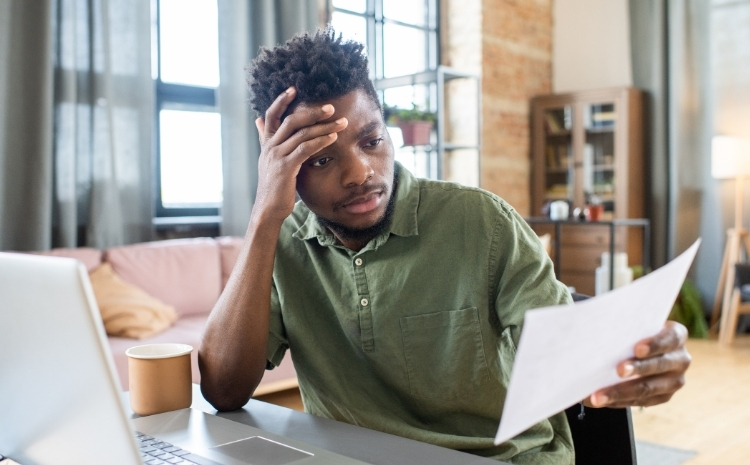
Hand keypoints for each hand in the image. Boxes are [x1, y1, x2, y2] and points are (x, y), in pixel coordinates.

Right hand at [252, 87, 347, 223]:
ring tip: (341, 122)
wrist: (268, 208)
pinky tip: (333, 138)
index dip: (281, 100)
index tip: (294, 88)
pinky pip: (305, 149)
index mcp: (267, 143)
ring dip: (324, 126)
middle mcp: (270, 147)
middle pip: (291, 121)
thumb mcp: (268, 159)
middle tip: (331, 108)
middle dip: (313, 112)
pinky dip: (320, 141)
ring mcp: (277, 156)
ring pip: (302, 134)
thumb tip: (258, 120)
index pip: (271, 115)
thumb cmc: (274, 185)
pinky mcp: (286, 168)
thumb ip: (266, 138)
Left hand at [587, 321, 690, 407]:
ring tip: (598, 396)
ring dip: (621, 392)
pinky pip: (641, 401)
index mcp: (676, 335)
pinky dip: (619, 401)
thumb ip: (624, 328)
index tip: (637, 349)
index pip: (670, 338)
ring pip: (648, 388)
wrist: (640, 347)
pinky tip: (602, 400)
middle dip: (637, 369)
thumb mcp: (634, 325)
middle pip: (659, 365)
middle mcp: (681, 359)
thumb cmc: (634, 331)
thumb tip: (595, 334)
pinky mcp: (664, 397)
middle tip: (618, 371)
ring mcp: (675, 380)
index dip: (654, 344)